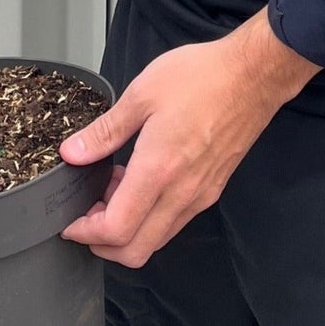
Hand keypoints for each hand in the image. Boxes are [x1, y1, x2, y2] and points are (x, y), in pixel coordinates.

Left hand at [58, 9, 320, 267]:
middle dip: (103, 244)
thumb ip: (106, 130)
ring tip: (114, 190)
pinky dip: (152, 217)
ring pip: (157, 239)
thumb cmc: (201, 76)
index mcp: (158, 170)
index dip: (86, 233)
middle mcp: (181, 193)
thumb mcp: (143, 93)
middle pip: (136, 250)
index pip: (116, 230)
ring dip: (129, 230)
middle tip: (88, 215)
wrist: (253, 74)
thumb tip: (72, 152)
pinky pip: (176, 221)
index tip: (70, 222)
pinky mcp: (213, 188)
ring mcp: (200, 194)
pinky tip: (144, 180)